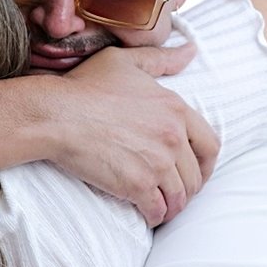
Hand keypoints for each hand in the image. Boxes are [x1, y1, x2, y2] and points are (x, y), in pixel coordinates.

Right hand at [45, 44, 220, 226]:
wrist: (57, 114)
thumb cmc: (86, 85)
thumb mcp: (125, 62)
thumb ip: (162, 59)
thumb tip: (191, 50)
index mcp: (175, 108)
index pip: (210, 145)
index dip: (207, 164)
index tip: (196, 170)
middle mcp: (172, 137)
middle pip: (196, 175)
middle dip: (188, 188)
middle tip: (175, 192)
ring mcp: (157, 163)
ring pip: (179, 197)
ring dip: (172, 206)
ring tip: (161, 207)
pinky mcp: (137, 185)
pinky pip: (157, 210)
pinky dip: (155, 216)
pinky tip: (147, 214)